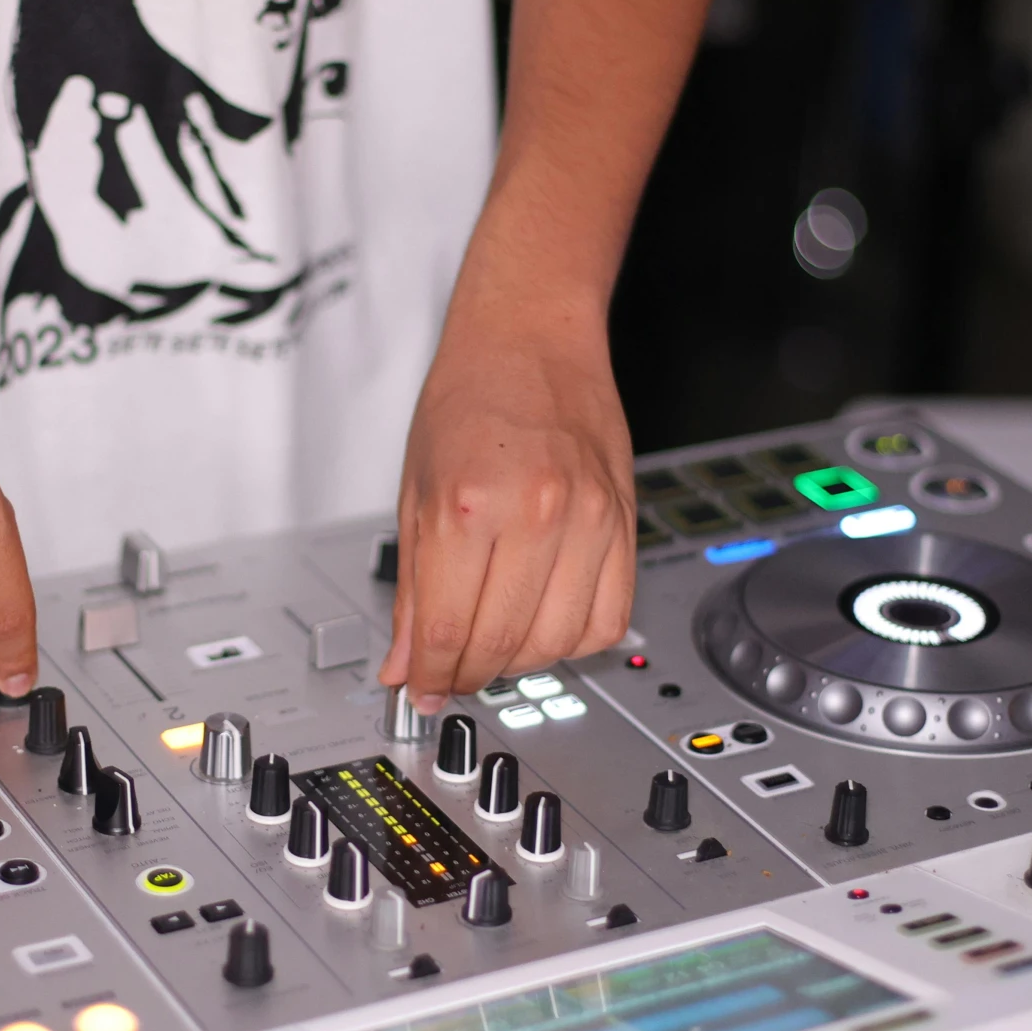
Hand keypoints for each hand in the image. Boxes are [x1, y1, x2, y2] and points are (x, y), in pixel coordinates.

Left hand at [380, 291, 634, 709]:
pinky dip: (575, 639)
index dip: (431, 675)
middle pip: (503, 644)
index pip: (450, 630)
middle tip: (451, 675)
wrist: (531, 340)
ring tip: (495, 646)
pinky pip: (609, 617)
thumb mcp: (416, 492)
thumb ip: (414, 590)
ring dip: (521, 663)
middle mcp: (536, 514)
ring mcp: (590, 519)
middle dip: (469, 676)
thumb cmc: (470, 398)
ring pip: (559, 642)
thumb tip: (406, 665)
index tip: (422, 690)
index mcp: (469, 504)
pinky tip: (545, 622)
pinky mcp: (625, 522)